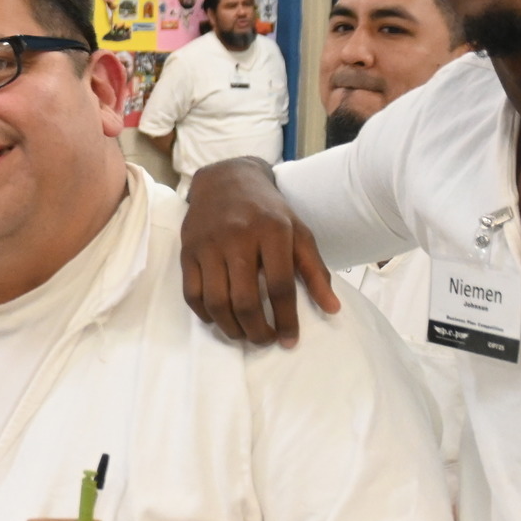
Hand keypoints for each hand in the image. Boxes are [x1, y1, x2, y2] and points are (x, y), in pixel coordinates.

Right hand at [179, 158, 336, 346]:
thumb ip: (315, 271)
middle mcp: (238, 237)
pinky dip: (205, 314)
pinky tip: (219, 319)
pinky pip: (192, 294)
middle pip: (245, 300)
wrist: (226, 180)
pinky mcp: (188, 250)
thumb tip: (332, 309)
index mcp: (272, 232)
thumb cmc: (267, 211)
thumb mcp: (298, 232)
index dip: (286, 319)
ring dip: (231, 328)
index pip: (280, 286)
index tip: (289, 340)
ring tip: (243, 334)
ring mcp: (209, 244)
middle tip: (264, 340)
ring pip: (216, 301)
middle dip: (256, 331)